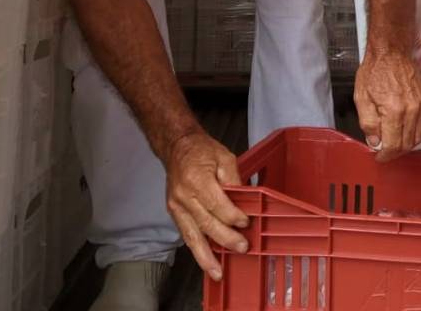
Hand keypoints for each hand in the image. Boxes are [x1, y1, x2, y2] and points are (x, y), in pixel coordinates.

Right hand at [164, 131, 248, 280]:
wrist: (177, 147)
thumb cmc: (201, 150)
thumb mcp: (224, 157)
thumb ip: (234, 180)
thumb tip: (245, 201)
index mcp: (197, 179)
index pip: (217, 205)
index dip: (233, 217)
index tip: (246, 222)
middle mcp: (184, 196)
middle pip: (206, 223)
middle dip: (225, 239)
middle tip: (242, 247)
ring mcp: (176, 206)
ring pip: (192, 236)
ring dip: (205, 257)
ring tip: (217, 272)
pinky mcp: (174, 212)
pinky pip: (186, 234)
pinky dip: (196, 249)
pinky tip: (206, 261)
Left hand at [354, 47, 420, 161]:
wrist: (391, 52)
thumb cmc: (375, 70)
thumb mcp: (361, 98)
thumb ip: (368, 123)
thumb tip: (374, 141)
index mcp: (394, 110)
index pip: (393, 145)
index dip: (384, 155)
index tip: (379, 156)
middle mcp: (411, 110)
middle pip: (407, 144)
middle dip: (395, 152)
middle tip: (384, 150)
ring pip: (418, 137)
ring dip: (406, 145)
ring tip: (394, 142)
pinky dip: (417, 134)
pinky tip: (407, 133)